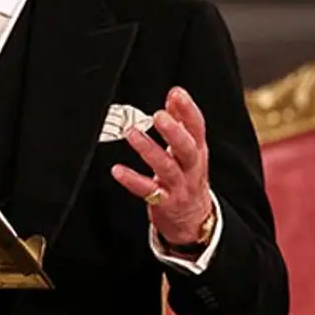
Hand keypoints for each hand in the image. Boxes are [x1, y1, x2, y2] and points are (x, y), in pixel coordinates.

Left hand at [110, 87, 212, 244]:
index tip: (176, 93)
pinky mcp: (165, 203)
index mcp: (198, 152)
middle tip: (159, 115)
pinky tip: (117, 170)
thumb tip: (175, 95)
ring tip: (133, 134)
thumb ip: (182, 124)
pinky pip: (148, 192)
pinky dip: (133, 180)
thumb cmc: (188, 178)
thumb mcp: (189, 151)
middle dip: (174, 132)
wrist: (194, 220)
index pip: (197, 128)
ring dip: (149, 150)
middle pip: (187, 148)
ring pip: (167, 169)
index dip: (188, 110)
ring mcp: (179, 187)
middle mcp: (191, 168)